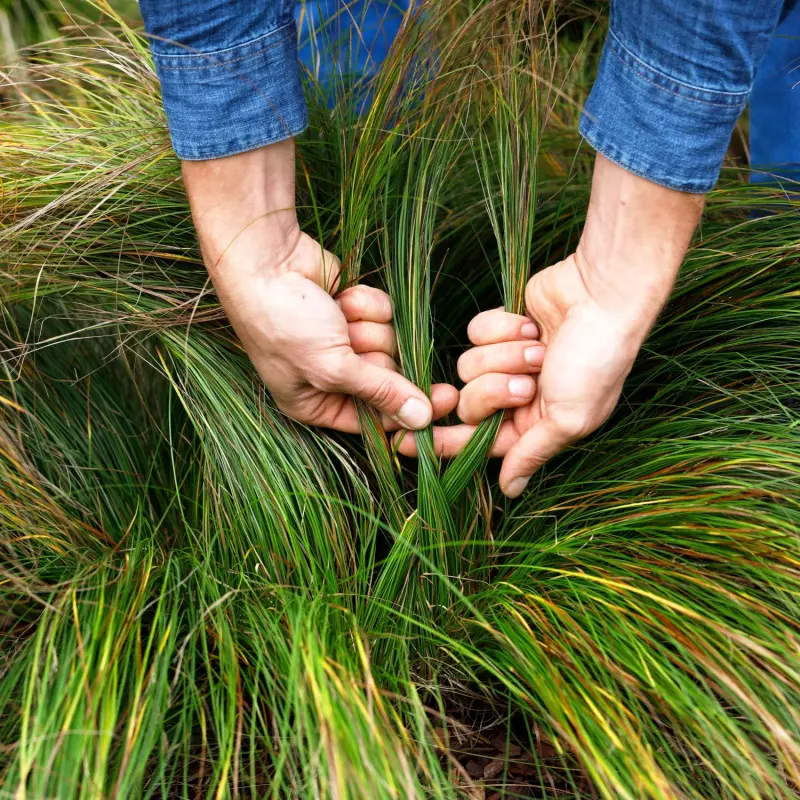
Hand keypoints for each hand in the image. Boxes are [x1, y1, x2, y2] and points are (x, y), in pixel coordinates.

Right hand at [181, 140, 456, 432]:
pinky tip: (340, 297)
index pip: (376, 421)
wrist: (265, 260)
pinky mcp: (356, 310)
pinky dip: (367, 303)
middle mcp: (332, 376)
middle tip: (349, 340)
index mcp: (316, 403)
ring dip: (367, 326)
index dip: (408, 413)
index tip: (446, 401)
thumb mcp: (332, 367)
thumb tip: (422, 420)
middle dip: (374, 355)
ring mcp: (345, 341)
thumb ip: (380, 393)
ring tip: (336, 316)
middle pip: (390, 379)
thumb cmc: (282, 322)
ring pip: (391, 343)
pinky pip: (387, 314)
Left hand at [395, 154, 704, 496]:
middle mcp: (517, 395)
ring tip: (537, 346)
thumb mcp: (568, 418)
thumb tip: (510, 490)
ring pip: (468, 367)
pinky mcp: (501, 326)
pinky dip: (502, 326)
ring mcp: (507, 359)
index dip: (443, 444)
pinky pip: (474, 333)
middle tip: (528, 380)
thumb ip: (531, 453)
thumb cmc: (596, 361)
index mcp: (534, 424)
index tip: (404, 446)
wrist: (602, 297)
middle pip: (469, 404)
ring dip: (504, 354)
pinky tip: (529, 322)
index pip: (478, 442)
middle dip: (495, 389)